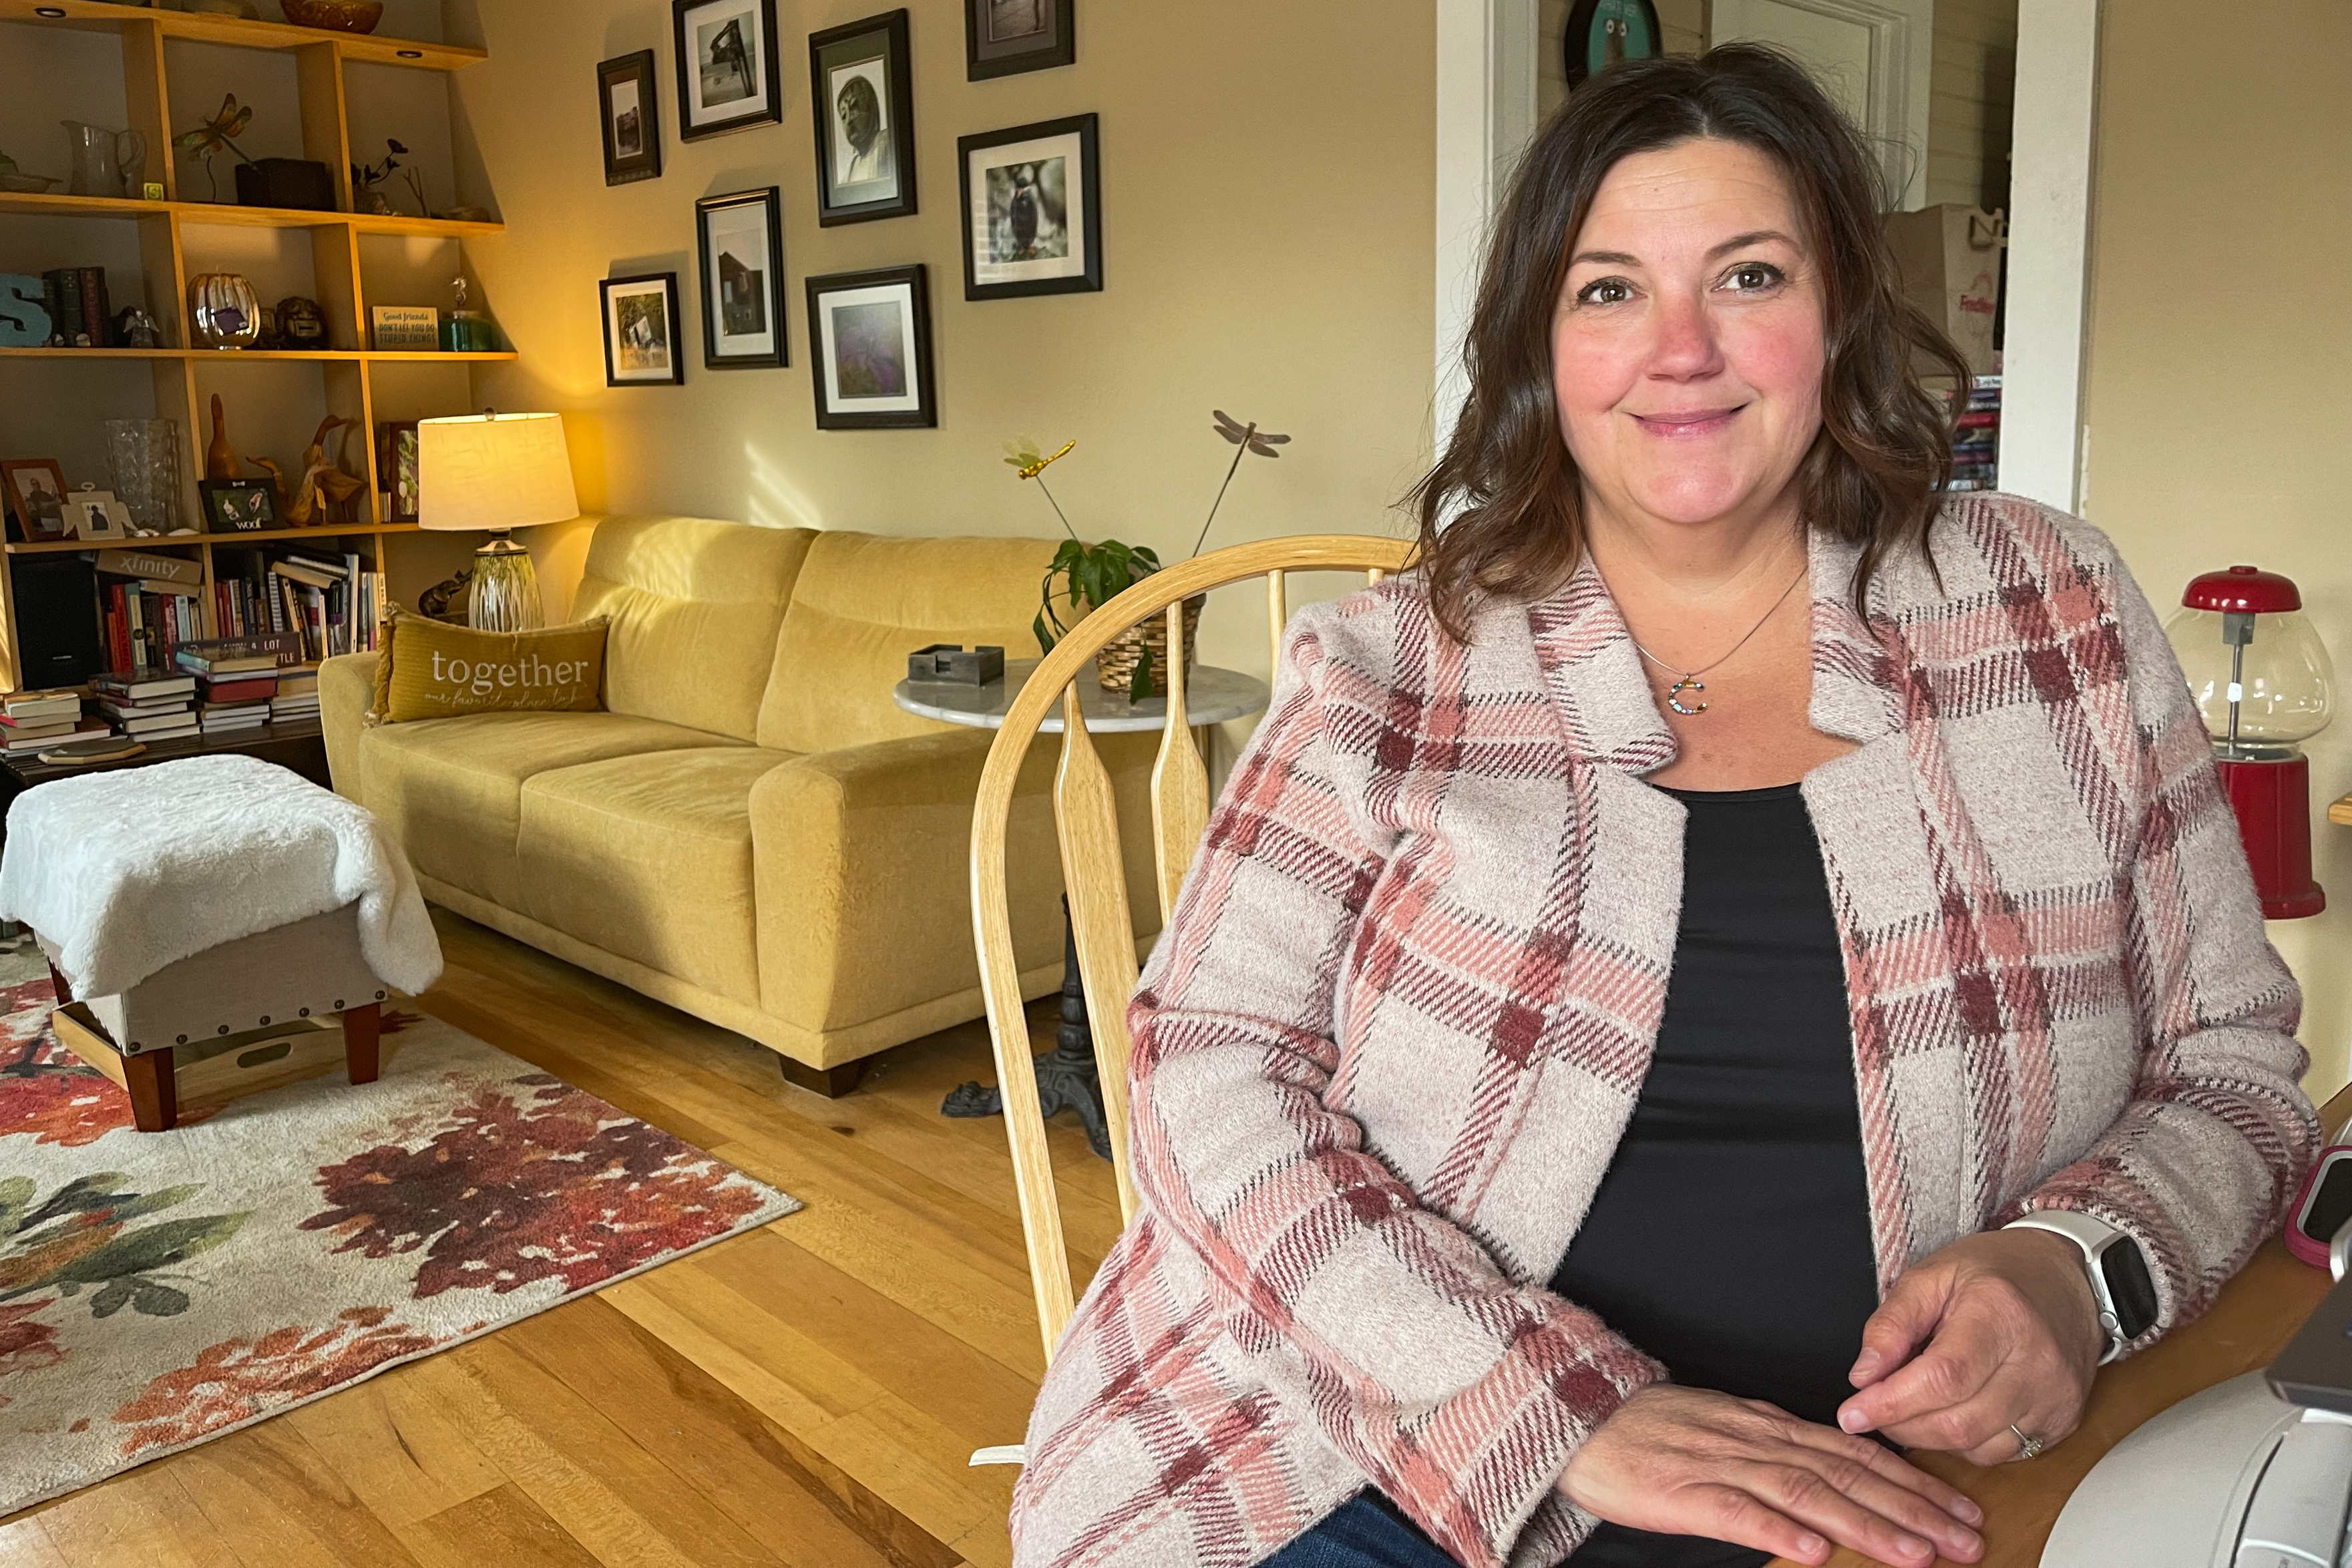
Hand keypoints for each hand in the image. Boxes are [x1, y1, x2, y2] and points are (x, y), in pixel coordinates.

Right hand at [1559, 1384, 1983, 1566]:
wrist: (1576, 1415)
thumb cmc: (1648, 1430)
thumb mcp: (1726, 1429)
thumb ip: (1780, 1449)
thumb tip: (1839, 1467)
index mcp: (1768, 1426)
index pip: (1857, 1454)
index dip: (1914, 1482)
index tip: (1962, 1509)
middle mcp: (1755, 1441)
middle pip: (1847, 1474)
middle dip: (1913, 1509)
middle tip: (1966, 1539)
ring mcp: (1720, 1464)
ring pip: (1806, 1493)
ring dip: (1866, 1524)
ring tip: (1916, 1554)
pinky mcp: (1681, 1492)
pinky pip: (1736, 1512)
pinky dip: (1778, 1530)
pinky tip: (1814, 1551)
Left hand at [1837, 1229, 2105, 1465]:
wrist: (2065, 1280)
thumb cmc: (1995, 1273)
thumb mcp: (1930, 1276)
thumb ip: (1891, 1324)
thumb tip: (1863, 1376)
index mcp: (2002, 1315)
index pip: (1942, 1378)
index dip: (1891, 1402)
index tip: (1852, 1413)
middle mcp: (2038, 1363)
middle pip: (1957, 1422)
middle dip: (1901, 1425)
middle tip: (1873, 1409)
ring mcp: (2056, 1398)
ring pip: (1977, 1446)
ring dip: (1929, 1438)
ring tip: (1911, 1405)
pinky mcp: (2063, 1422)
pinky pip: (2001, 1454)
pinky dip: (1964, 1443)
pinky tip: (1951, 1412)